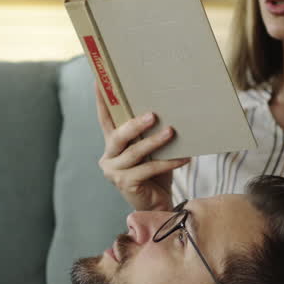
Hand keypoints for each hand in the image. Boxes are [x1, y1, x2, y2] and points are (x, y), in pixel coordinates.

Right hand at [95, 80, 187, 211]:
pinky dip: (168, 162)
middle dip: (135, 124)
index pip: (105, 118)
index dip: (101, 100)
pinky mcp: (126, 183)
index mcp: (112, 144)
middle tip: (153, 115)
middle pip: (118, 135)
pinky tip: (184, 157)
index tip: (98, 80)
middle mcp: (109, 156)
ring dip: (155, 141)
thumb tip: (165, 108)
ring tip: (171, 132)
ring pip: (135, 152)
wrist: (158, 203)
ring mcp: (114, 171)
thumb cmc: (156, 173)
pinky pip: (149, 169)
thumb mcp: (151, 149)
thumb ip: (148, 133)